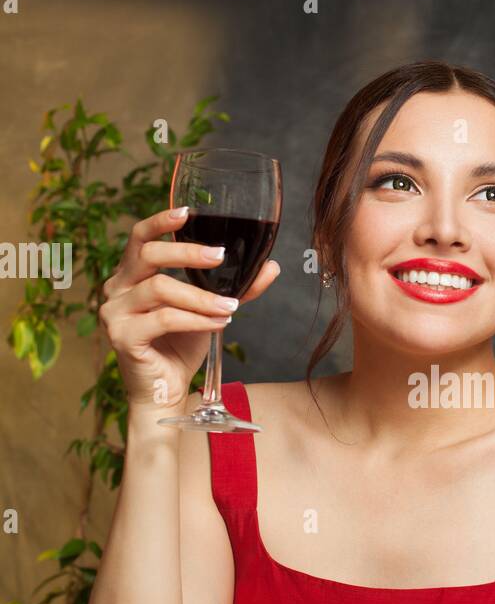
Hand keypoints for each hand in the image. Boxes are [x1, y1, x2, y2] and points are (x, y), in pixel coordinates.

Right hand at [99, 205, 279, 412]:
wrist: (164, 391)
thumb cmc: (179, 347)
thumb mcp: (208, 311)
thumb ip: (234, 289)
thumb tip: (271, 267)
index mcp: (130, 275)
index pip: (140, 237)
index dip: (160, 221)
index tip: (188, 213)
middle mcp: (116, 288)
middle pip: (148, 255)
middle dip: (188, 254)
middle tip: (220, 256)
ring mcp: (114, 312)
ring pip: (160, 288)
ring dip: (201, 297)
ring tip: (229, 307)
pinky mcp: (121, 336)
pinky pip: (164, 318)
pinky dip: (196, 319)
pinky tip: (218, 323)